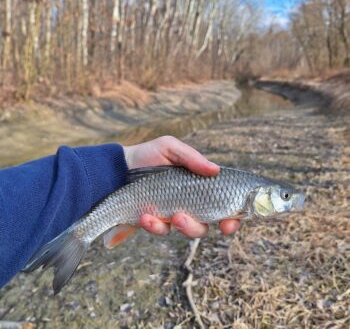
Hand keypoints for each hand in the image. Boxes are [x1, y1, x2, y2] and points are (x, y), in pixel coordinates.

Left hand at [123, 136, 239, 237]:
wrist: (119, 168)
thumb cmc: (149, 154)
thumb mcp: (170, 147)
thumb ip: (192, 158)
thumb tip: (216, 170)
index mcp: (199, 186)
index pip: (223, 205)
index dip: (232, 217)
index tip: (228, 223)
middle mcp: (190, 203)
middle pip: (206, 225)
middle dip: (197, 227)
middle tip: (183, 218)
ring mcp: (173, 214)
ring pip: (187, 231)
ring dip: (181, 227)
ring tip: (169, 216)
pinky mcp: (156, 222)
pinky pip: (162, 231)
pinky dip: (155, 226)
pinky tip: (145, 216)